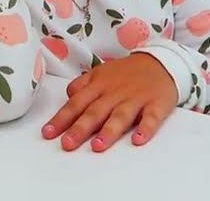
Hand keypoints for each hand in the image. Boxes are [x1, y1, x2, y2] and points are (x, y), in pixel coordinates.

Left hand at [41, 53, 177, 152]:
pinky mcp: (156, 104)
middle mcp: (114, 93)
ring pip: (120, 116)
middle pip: (95, 111)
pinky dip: (146, 129)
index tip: (48, 134)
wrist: (161, 62)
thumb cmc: (126, 73)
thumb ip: (82, 85)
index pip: (77, 103)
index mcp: (99, 85)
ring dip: (109, 131)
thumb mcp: (101, 72)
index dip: (62, 118)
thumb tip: (68, 97)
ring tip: (98, 146)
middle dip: (80, 128)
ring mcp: (136, 99)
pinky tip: (138, 140)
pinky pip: (151, 118)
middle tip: (67, 144)